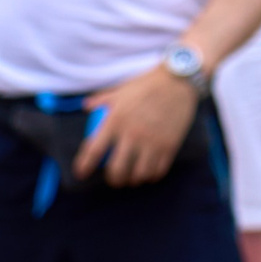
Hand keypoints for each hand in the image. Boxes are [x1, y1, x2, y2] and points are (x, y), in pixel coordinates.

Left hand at [80, 63, 200, 186]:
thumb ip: (101, 100)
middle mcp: (132, 133)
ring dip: (134, 180)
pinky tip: (150, 173)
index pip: (94, 150)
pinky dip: (152, 176)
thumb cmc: (147, 84)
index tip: (81, 173)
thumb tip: (86, 106)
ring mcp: (152, 141)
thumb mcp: (121, 90)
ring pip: (139, 174)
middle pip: (117, 170)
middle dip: (113, 180)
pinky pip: (158, 170)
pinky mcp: (169, 145)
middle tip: (115, 179)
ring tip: (133, 178)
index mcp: (116, 120)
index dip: (84, 166)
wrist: (178, 81)